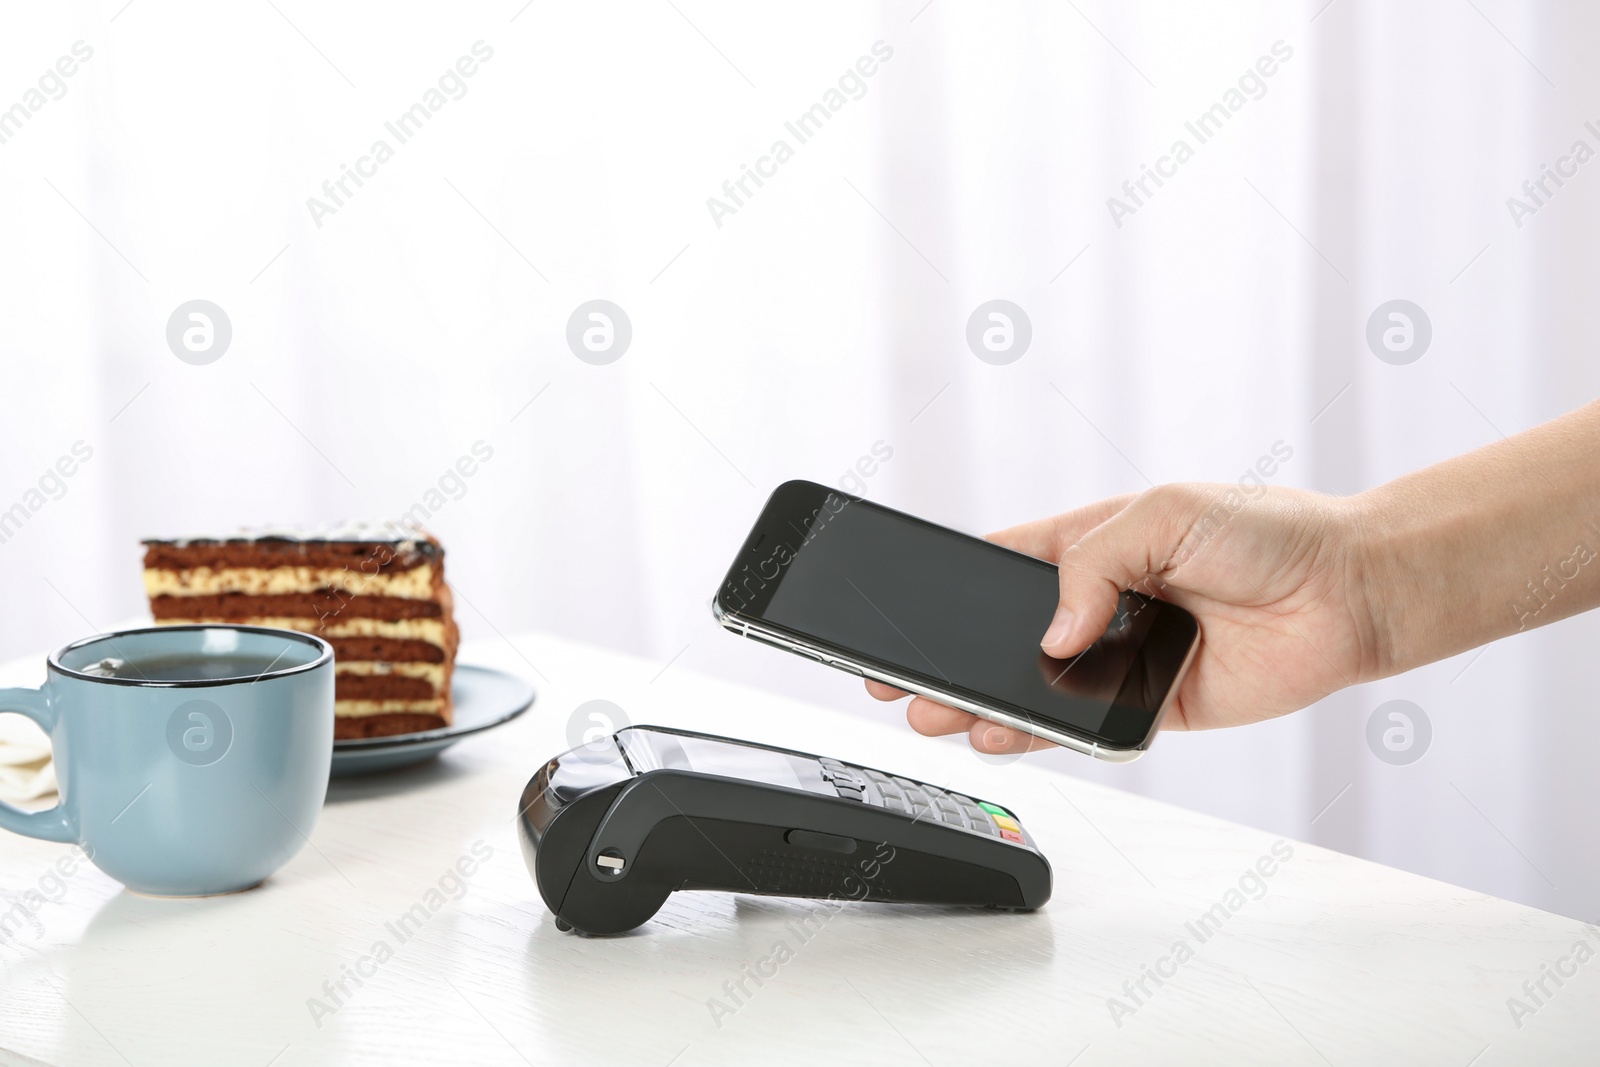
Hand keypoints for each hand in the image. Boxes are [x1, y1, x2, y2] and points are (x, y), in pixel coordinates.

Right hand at [865, 484, 1382, 753]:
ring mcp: (1120, 656)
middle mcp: (1098, 602)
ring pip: (1034, 686)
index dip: (946, 587)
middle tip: (895, 679)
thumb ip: (1097, 563)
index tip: (900, 605)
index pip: (998, 566)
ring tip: (931, 714)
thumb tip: (1055, 632)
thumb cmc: (1267, 531)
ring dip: (982, 703)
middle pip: (1003, 635)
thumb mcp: (1166, 512)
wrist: (1349, 593)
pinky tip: (1000, 735)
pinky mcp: (1150, 705)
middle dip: (948, 657)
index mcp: (1089, 543)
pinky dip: (1040, 735)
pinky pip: (1082, 725)